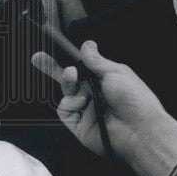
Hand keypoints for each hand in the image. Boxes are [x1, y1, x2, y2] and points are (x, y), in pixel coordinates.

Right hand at [31, 40, 166, 161]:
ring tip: (72, 77)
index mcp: (105, 80)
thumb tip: (87, 45)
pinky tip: (80, 102)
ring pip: (66, 91)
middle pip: (69, 79)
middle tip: (37, 58)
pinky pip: (64, 109)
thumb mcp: (116, 72)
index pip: (82, 66)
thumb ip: (96, 60)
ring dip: (67, 81)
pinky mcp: (78, 124)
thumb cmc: (135, 100)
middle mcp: (94, 94)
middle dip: (52, 67)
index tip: (55, 46)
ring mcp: (86, 109)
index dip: (69, 58)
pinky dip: (69, 102)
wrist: (139, 130)